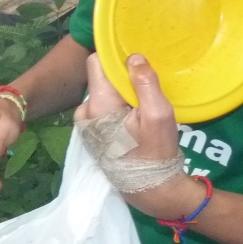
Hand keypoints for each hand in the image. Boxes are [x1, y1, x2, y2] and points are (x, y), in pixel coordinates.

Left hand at [78, 53, 204, 219]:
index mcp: (98, 104)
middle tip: (144, 87)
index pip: (96, 63)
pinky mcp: (90, 130)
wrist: (147, 186)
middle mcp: (84, 111)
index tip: (134, 59)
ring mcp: (84, 122)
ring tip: (140, 105)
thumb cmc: (155, 151)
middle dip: (121, 78)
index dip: (115, 57)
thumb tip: (133, 57)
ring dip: (120, 94)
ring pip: (102, 92)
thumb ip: (145, 82)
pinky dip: (116, 106)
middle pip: (101, 78)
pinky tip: (132, 116)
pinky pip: (102, 106)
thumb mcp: (158, 114)